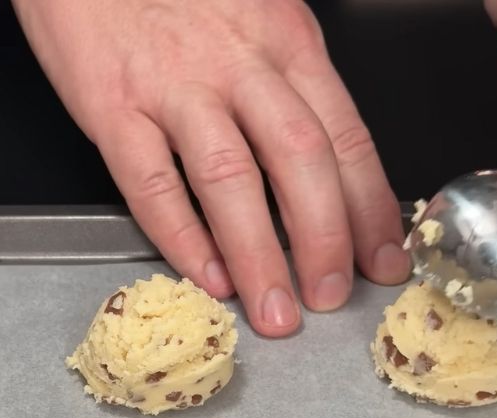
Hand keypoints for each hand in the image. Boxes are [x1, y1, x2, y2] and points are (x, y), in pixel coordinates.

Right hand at [11, 0, 407, 336]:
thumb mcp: (256, 21)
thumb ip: (291, 91)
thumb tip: (327, 183)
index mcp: (286, 41)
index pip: (346, 135)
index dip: (370, 209)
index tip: (383, 263)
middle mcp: (237, 62)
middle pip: (300, 157)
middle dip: (323, 240)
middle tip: (330, 299)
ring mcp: (174, 85)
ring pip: (231, 178)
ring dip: (259, 255)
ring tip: (274, 311)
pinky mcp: (113, 105)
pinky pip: (152, 183)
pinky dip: (182, 238)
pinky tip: (207, 277)